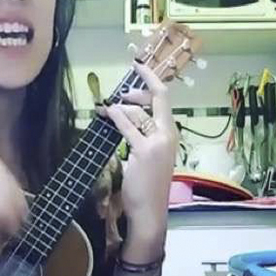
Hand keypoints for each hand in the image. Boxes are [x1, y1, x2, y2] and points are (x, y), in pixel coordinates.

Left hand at [98, 62, 177, 259]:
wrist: (151, 210)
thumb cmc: (148, 185)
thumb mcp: (148, 155)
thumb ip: (141, 136)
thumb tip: (124, 118)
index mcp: (170, 133)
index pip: (164, 99)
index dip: (151, 79)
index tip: (139, 66)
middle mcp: (168, 133)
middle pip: (156, 98)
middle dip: (136, 89)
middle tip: (119, 94)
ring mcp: (157, 142)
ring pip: (137, 112)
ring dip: (119, 107)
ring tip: (104, 109)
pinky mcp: (144, 151)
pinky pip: (127, 127)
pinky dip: (116, 117)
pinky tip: (106, 113)